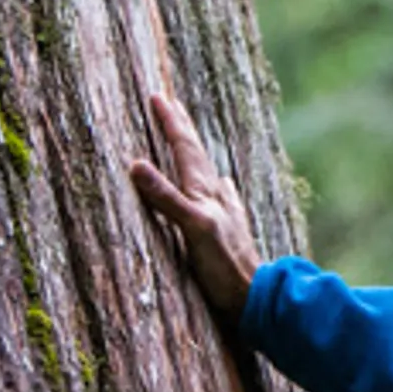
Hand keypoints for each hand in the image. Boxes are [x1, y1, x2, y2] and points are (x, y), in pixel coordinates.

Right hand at [130, 91, 261, 326]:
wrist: (256, 295)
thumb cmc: (224, 265)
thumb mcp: (193, 228)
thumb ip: (166, 198)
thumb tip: (136, 165)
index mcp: (205, 191)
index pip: (184, 149)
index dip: (171, 123)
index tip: (158, 97)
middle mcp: (216, 196)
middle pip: (196, 153)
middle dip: (181, 128)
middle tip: (171, 103)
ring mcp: (224, 211)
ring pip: (206, 171)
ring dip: (193, 152)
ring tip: (188, 139)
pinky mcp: (228, 229)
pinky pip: (218, 195)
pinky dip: (212, 182)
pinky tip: (222, 184)